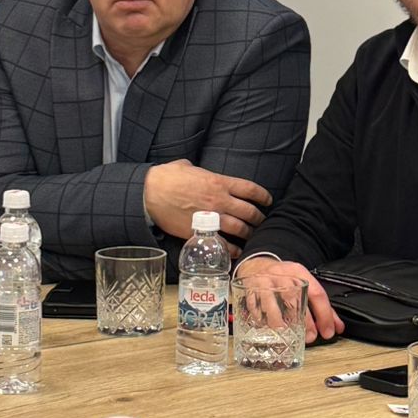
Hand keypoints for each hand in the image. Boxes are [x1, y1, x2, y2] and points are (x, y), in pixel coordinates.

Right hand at [143, 160, 270, 243]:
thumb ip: (198, 170)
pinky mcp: (201, 232)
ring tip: (252, 236)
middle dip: (259, 218)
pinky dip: (233, 249)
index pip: (250, 189)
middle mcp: (220, 200)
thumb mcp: (186, 166)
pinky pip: (223, 244)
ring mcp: (212, 218)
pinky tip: (237, 251)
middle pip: (250, 212)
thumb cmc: (166, 178)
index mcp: (219, 182)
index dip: (263, 196)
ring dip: (249, 234)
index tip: (268, 200)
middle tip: (261, 221)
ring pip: (240, 229)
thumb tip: (196, 170)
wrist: (150, 194)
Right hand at [235, 256, 343, 344]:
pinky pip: (254, 306)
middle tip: (310, 337)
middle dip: (304, 320)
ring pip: (272, 302)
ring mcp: (264, 282)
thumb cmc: (283, 279)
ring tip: (287, 334)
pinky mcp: (249, 290)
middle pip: (295, 298)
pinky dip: (261, 319)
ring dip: (279, 320)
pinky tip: (267, 328)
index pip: (316, 293)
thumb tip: (336, 327)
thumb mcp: (304, 285)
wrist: (257, 266)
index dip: (324, 314)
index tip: (328, 331)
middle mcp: (281, 275)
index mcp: (299, 272)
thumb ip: (321, 306)